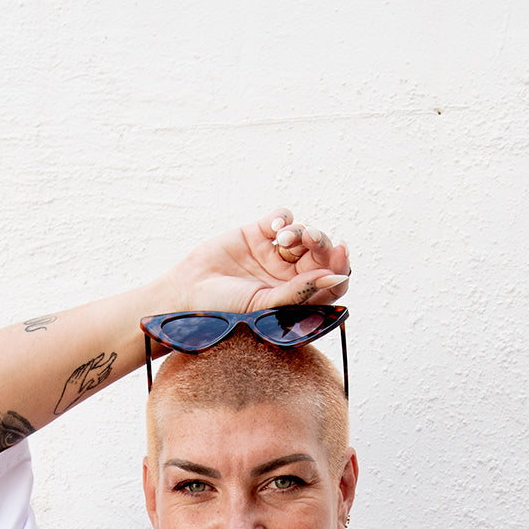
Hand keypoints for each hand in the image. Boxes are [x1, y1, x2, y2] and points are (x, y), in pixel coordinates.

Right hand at [163, 207, 350, 315]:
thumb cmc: (225, 311)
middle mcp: (290, 276)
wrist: (187, 295)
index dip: (340, 267)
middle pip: (321, 254)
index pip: (332, 281)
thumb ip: (301, 292)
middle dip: (321, 244)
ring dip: (301, 232)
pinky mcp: (257, 233)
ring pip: (304, 234)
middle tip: (310, 241)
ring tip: (283, 239)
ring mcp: (274, 254)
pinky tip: (275, 227)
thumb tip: (336, 278)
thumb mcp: (266, 306)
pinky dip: (284, 218)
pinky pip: (282, 217)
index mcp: (299, 298)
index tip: (340, 254)